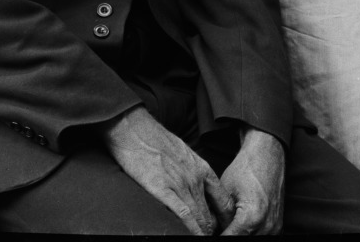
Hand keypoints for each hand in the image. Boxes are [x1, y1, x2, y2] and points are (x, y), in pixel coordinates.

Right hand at [98, 106, 233, 235]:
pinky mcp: (163, 190)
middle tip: (209, 237)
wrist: (135, 129)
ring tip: (201, 239)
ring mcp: (180, 184)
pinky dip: (190, 230)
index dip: (224, 218)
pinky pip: (183, 215)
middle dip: (210, 230)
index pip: (223, 200)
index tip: (221, 228)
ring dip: (201, 232)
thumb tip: (195, 188)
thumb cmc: (155, 140)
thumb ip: (192, 171)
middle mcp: (195, 178)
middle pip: (210, 214)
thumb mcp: (183, 153)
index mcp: (201, 168)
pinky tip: (193, 237)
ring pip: (199, 217)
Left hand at [218, 128, 284, 235]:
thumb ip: (219, 217)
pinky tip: (240, 225)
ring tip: (228, 224)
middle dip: (228, 234)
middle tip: (217, 226)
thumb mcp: (225, 192)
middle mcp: (267, 226)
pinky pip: (260, 236)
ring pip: (251, 240)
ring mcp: (274, 228)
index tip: (207, 232)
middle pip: (241, 241)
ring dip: (239, 234)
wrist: (267, 156)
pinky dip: (249, 233)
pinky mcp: (277, 227)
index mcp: (252, 217)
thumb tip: (211, 230)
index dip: (216, 235)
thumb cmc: (245, 170)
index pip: (229, 239)